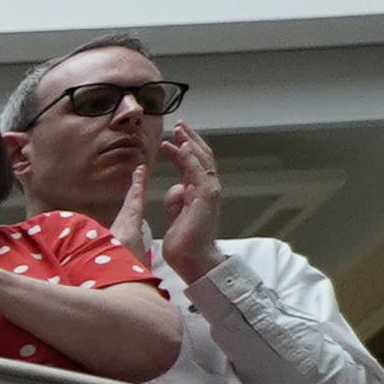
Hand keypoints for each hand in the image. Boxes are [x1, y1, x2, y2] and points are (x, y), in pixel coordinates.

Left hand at [152, 126, 224, 278]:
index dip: (185, 148)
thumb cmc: (183, 242)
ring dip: (189, 143)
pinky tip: (182, 146)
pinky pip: (198, 172)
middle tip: (179, 124)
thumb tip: (176, 187)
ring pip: (201, 160)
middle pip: (201, 156)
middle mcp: (207, 188)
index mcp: (200, 192)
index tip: (174, 137)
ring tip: (179, 130)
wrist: (192, 259)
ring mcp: (209, 191)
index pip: (195, 163)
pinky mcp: (205, 197)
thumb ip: (177, 200)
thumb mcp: (176, 215)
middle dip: (190, 138)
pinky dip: (190, 158)